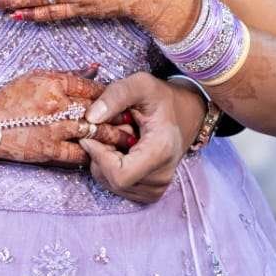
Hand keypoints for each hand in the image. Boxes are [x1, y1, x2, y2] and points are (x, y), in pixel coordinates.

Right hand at [0, 69, 128, 167]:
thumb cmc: (12, 97)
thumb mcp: (38, 76)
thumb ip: (68, 74)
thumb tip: (95, 69)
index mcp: (54, 83)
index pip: (91, 87)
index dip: (110, 94)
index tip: (123, 99)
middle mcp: (57, 105)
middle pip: (97, 111)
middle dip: (118, 117)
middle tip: (135, 121)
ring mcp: (54, 129)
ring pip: (92, 133)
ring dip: (111, 137)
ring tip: (127, 140)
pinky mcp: (49, 150)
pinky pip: (77, 154)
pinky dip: (92, 155)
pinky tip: (104, 156)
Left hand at [80, 73, 205, 203]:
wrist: (186, 113)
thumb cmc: (162, 98)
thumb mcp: (140, 84)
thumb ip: (115, 95)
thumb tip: (90, 118)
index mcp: (161, 151)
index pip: (120, 175)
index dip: (98, 157)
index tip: (90, 136)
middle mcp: (161, 176)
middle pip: (114, 181)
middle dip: (100, 156)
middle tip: (106, 132)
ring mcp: (157, 187)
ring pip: (113, 185)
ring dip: (105, 162)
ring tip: (117, 138)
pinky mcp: (152, 191)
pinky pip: (121, 187)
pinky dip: (112, 169)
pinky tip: (120, 150)